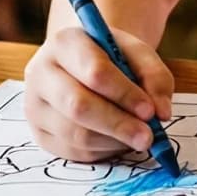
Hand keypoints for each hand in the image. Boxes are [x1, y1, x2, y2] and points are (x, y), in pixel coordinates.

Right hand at [23, 24, 174, 162]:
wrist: (81, 65)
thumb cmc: (110, 57)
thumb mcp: (136, 53)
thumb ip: (155, 76)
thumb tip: (161, 112)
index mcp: (64, 43)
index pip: (94, 72)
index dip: (124, 94)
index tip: (150, 110)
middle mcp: (41, 73)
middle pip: (78, 106)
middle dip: (118, 124)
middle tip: (148, 137)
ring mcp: (35, 105)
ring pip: (75, 134)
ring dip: (113, 141)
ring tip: (137, 137)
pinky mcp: (39, 133)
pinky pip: (73, 152)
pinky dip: (102, 151)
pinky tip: (117, 141)